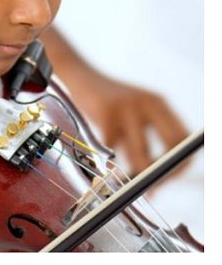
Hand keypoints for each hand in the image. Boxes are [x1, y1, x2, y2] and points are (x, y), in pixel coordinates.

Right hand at [67, 75, 188, 175]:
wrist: (81, 78)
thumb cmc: (105, 104)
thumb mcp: (131, 115)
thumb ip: (143, 138)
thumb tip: (150, 175)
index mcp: (159, 104)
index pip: (182, 137)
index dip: (178, 160)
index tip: (167, 178)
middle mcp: (149, 103)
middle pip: (171, 145)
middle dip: (162, 170)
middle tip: (149, 186)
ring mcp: (129, 107)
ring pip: (141, 152)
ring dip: (136, 175)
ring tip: (127, 186)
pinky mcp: (106, 113)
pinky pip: (111, 149)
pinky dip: (109, 165)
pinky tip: (106, 171)